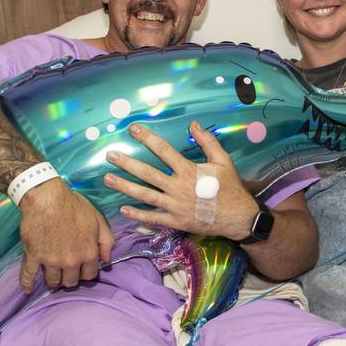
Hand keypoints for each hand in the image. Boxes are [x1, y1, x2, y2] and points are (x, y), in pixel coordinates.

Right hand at [17, 178, 112, 290]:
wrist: (47, 197)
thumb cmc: (73, 205)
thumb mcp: (97, 220)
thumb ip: (106, 241)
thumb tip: (107, 260)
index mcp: (88, 253)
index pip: (90, 275)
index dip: (86, 273)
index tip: (82, 270)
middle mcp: (71, 261)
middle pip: (71, 281)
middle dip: (70, 279)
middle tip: (66, 273)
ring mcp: (51, 260)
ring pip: (53, 281)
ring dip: (53, 281)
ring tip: (52, 278)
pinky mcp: (33, 256)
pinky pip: (28, 275)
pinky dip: (27, 284)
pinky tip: (27, 290)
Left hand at [103, 122, 258, 240]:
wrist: (238, 217)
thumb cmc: (230, 188)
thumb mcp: (223, 161)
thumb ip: (208, 141)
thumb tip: (193, 124)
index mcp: (189, 171)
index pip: (164, 151)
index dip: (148, 138)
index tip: (133, 129)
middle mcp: (178, 188)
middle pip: (148, 173)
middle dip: (128, 164)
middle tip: (110, 155)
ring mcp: (175, 206)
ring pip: (145, 195)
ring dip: (125, 187)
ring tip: (108, 179)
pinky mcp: (176, 221)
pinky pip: (153, 217)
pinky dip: (138, 214)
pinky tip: (123, 209)